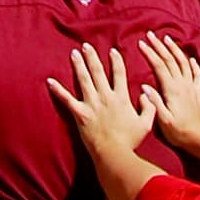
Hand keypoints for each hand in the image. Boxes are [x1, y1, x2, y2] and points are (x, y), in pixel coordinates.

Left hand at [50, 39, 156, 161]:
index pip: (119, 74)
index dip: (116, 61)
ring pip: (83, 79)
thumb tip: (146, 93)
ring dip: (78, 65)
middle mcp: (105, 96)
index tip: (112, 50)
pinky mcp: (80, 113)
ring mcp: (91, 104)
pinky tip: (50, 81)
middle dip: (92, 57)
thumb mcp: (146, 124)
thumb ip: (149, 107)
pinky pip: (67, 99)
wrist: (114, 154)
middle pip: (98, 72)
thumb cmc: (130, 141)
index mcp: (121, 98)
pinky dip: (58, 89)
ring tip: (74, 54)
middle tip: (86, 46)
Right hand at [138, 33, 199, 148]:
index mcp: (172, 89)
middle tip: (150, 35)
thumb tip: (145, 86)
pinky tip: (191, 58)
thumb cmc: (178, 132)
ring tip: (167, 39)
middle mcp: (183, 84)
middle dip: (159, 46)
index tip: (141, 43)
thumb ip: (154, 102)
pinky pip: (197, 74)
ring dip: (175, 50)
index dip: (150, 53)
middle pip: (170, 60)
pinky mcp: (198, 93)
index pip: (159, 66)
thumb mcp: (163, 120)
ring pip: (183, 63)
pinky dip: (193, 64)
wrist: (199, 139)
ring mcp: (192, 87)